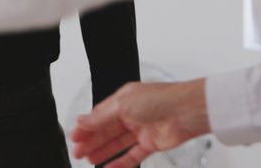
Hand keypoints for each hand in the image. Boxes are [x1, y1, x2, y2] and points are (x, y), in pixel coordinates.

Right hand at [71, 80, 211, 167]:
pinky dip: (121, 162)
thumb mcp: (123, 105)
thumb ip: (101, 117)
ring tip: (90, 160)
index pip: (100, 115)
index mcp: (123, 100)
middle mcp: (132, 114)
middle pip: (107, 131)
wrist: (187, 111)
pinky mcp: (152, 143)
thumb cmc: (160, 99)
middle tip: (78, 152)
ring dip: (104, 152)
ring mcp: (142, 129)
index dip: (87, 127)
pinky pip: (133, 155)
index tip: (74, 137)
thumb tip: (81, 120)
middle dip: (92, 141)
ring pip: (118, 144)